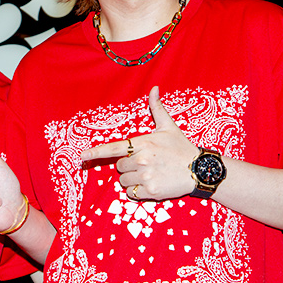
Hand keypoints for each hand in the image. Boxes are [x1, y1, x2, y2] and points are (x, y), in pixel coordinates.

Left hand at [80, 86, 197, 200]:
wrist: (200, 169)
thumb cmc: (182, 147)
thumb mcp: (168, 127)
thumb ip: (157, 108)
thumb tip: (154, 88)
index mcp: (142, 143)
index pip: (113, 148)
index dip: (96, 152)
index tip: (82, 157)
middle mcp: (141, 159)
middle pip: (119, 167)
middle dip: (128, 166)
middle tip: (146, 164)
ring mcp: (146, 176)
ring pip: (123, 182)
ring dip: (132, 180)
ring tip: (150, 174)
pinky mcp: (151, 192)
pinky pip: (132, 194)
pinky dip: (138, 191)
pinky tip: (152, 184)